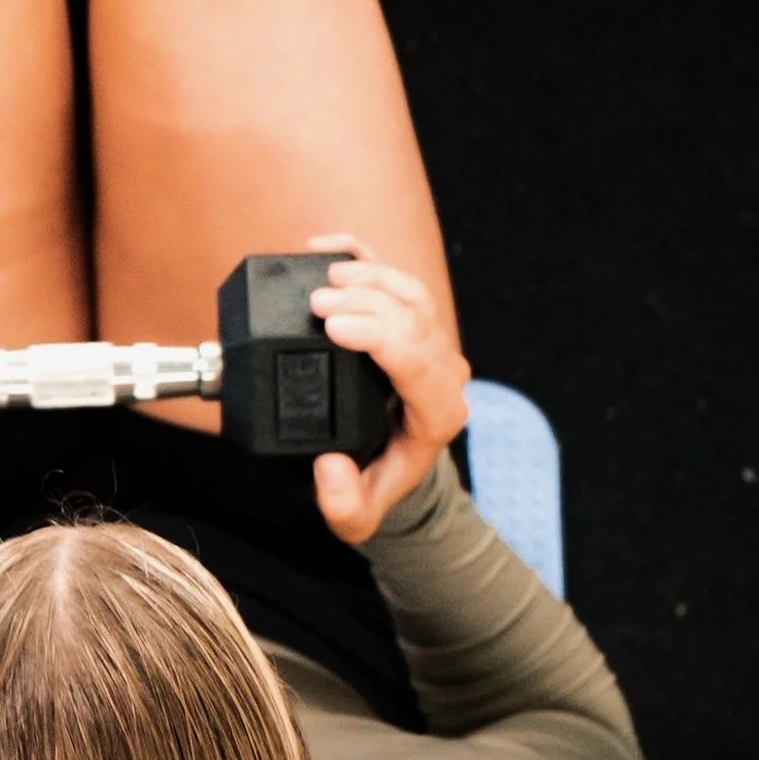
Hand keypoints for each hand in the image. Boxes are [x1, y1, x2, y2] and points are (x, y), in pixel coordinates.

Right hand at [305, 232, 470, 544]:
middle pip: (416, 318)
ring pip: (412, 291)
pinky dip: (363, 254)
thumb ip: (342, 503)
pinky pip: (394, 275)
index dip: (379, 335)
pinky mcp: (409, 318)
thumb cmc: (373, 482)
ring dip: (369, 274)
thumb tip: (330, 466)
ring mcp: (430, 340)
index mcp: (438, 414)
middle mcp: (443, 372)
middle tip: (315, 302)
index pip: (420, 362)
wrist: (390, 462)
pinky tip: (327, 245)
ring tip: (323, 275)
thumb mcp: (356, 514)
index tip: (332, 325)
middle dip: (366, 301)